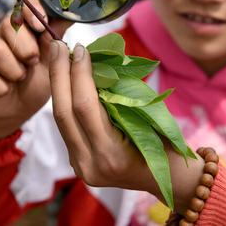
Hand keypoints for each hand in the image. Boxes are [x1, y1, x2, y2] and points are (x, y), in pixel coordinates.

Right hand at [0, 0, 69, 138]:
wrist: (15, 109)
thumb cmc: (36, 82)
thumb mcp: (51, 64)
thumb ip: (55, 41)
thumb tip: (67, 18)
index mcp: (27, 24)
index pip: (26, 3)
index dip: (32, 10)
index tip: (41, 25)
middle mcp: (3, 28)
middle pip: (11, 25)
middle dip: (26, 49)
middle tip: (33, 63)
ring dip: (13, 70)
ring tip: (19, 78)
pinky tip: (4, 89)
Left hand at [48, 42, 202, 209]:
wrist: (167, 178)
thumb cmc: (165, 143)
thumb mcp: (148, 118)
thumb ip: (119, 97)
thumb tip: (95, 64)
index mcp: (112, 153)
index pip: (85, 106)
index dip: (79, 74)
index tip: (81, 49)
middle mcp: (91, 163)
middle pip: (63, 113)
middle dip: (59, 75)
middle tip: (59, 46)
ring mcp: (82, 166)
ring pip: (60, 120)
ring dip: (58, 85)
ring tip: (58, 58)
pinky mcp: (78, 163)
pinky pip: (66, 128)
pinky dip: (65, 101)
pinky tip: (65, 80)